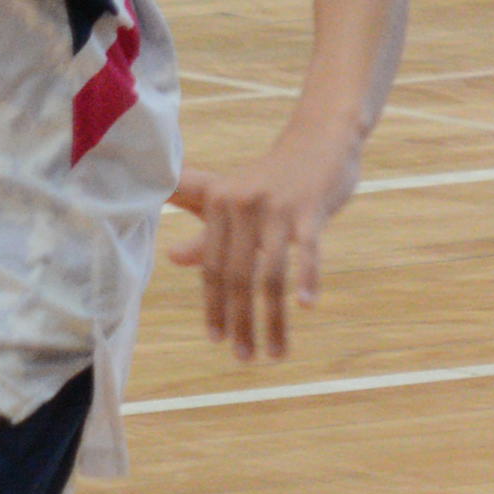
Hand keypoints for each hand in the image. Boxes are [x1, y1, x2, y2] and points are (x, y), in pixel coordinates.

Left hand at [168, 143, 347, 361]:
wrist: (321, 136)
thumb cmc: (276, 175)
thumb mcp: (236, 199)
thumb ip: (207, 230)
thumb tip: (173, 257)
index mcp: (218, 203)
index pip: (212, 267)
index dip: (214, 306)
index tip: (217, 340)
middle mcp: (242, 204)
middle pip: (237, 277)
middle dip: (241, 323)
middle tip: (245, 358)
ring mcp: (277, 206)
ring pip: (270, 274)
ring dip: (273, 320)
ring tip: (276, 353)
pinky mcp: (310, 207)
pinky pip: (308, 250)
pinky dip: (308, 278)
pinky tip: (307, 305)